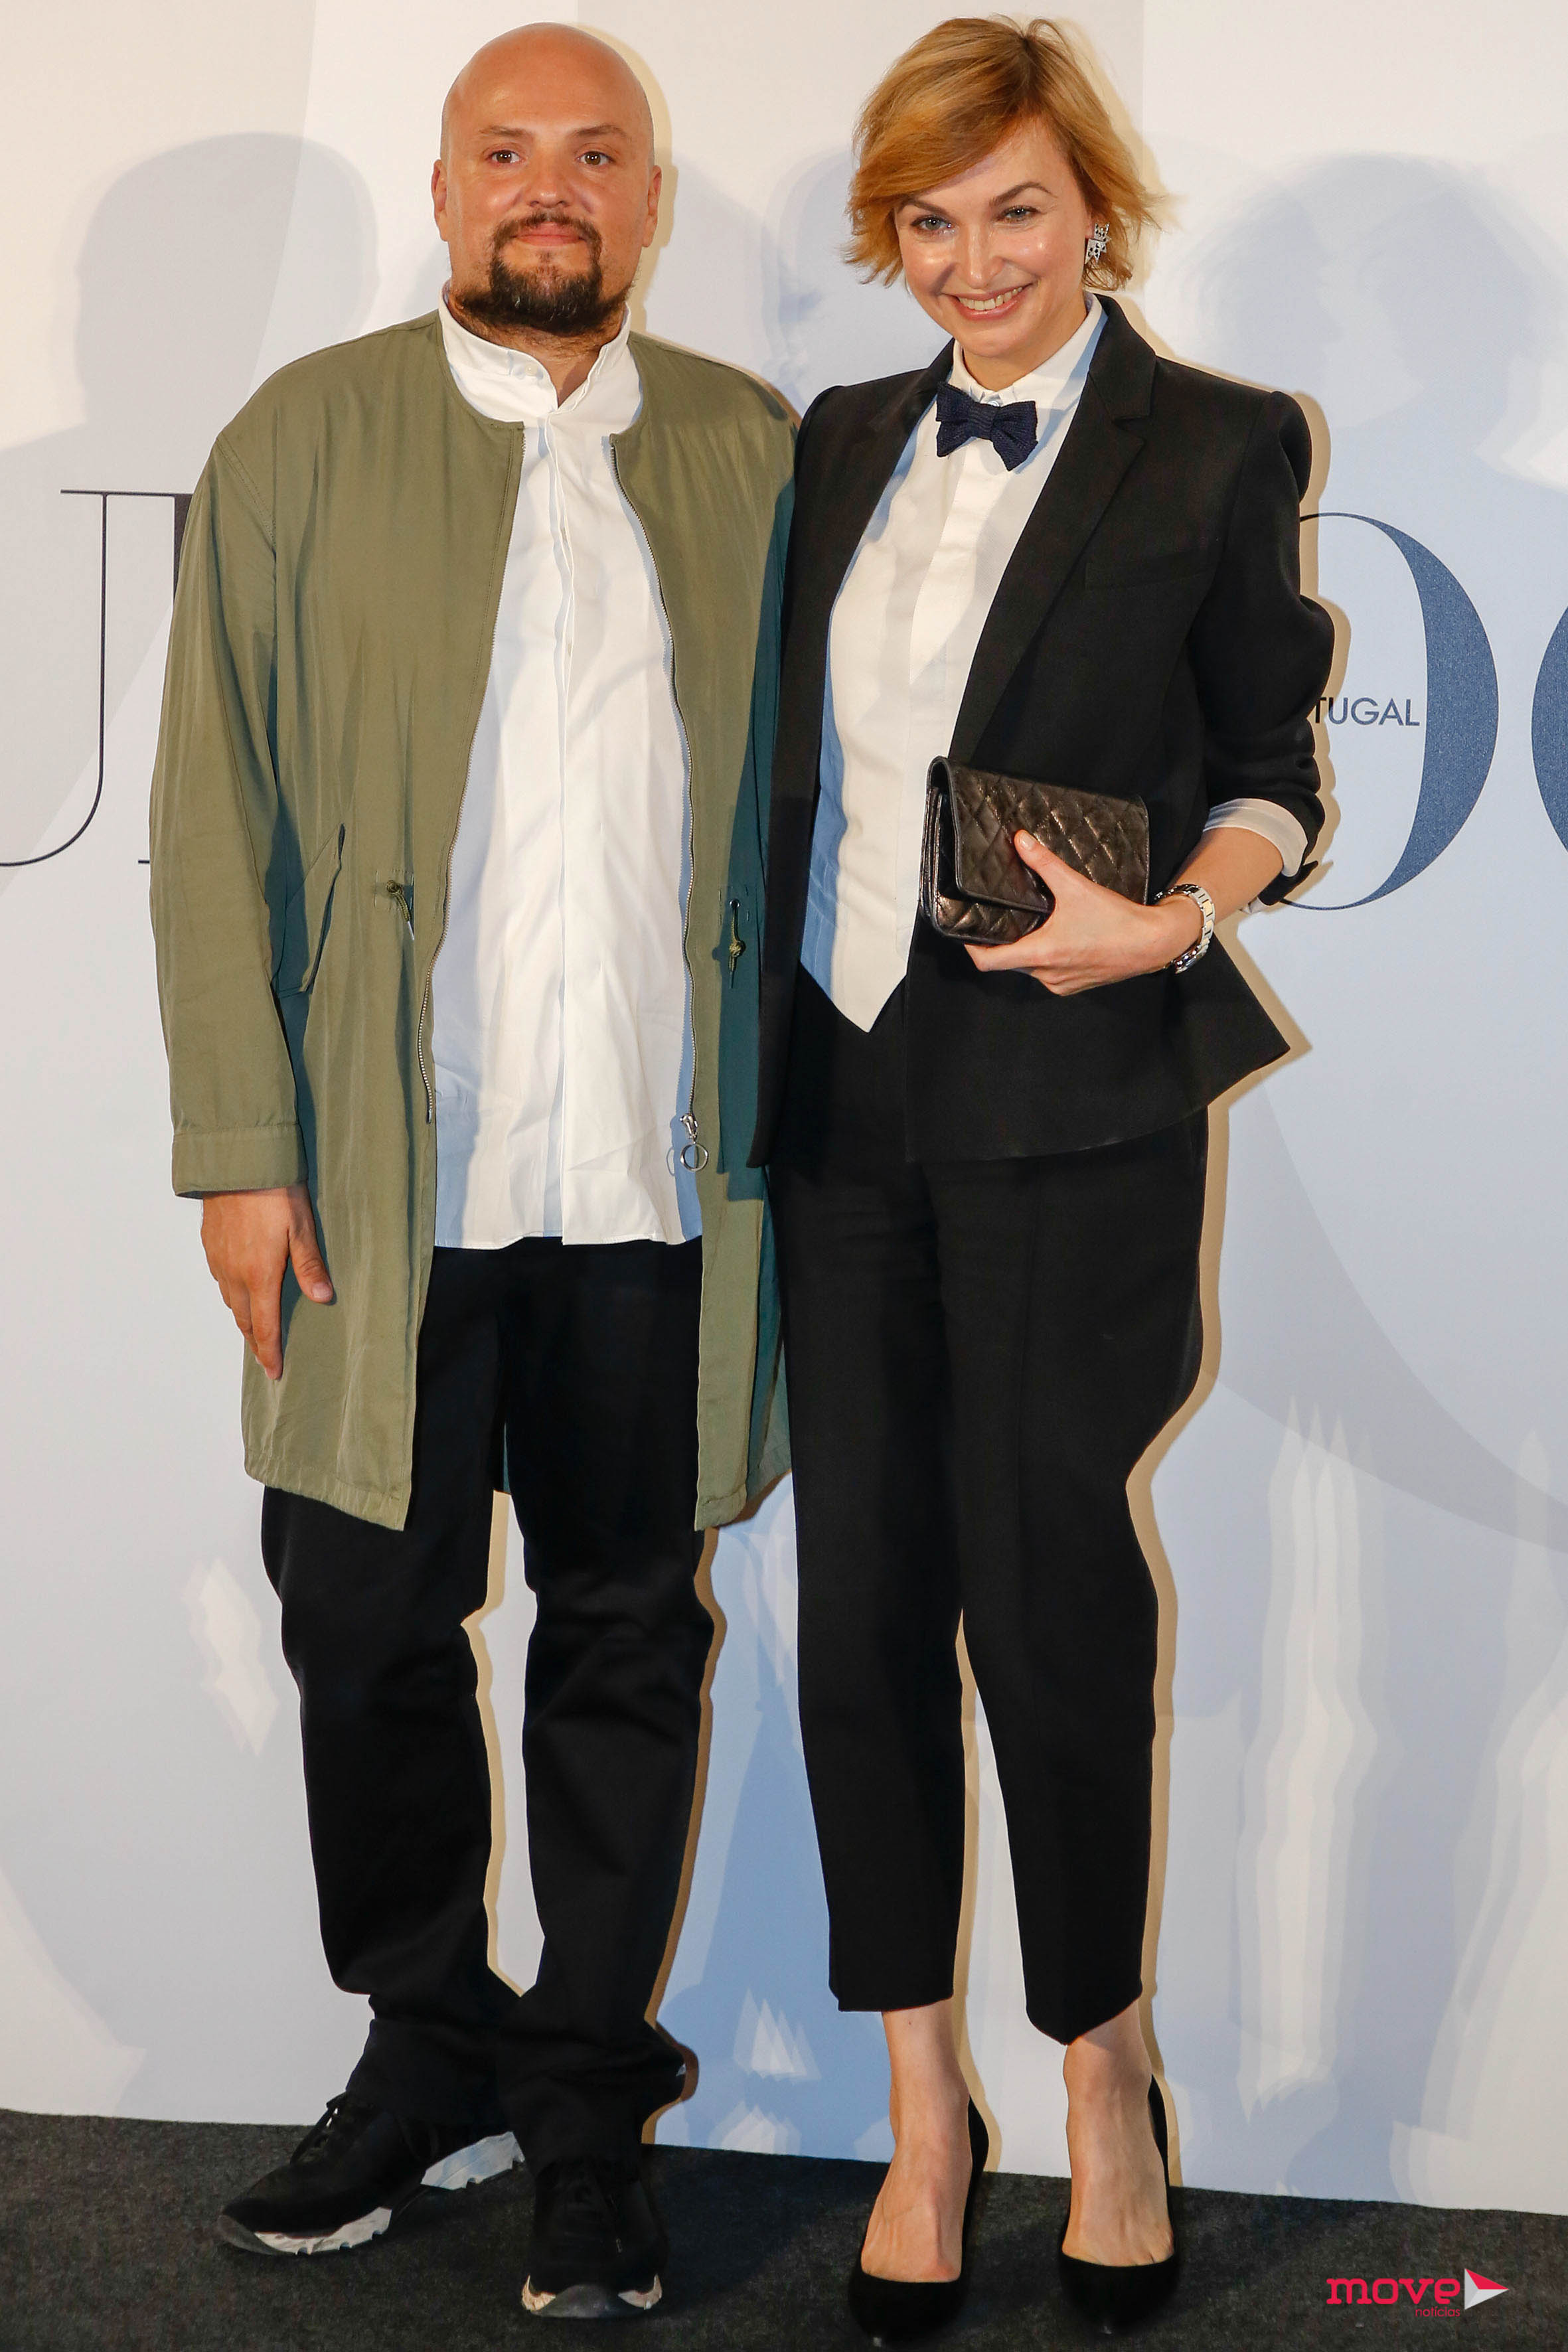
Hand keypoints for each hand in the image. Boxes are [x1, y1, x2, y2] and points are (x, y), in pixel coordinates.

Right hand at [200, 1183, 332, 1380]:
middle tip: (265, 1357)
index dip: (269, 1351)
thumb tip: (322, 1299)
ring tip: (253, 1329)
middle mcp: (233, 1273)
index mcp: (258, 1275)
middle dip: (254, 1341)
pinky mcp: (210, 1243)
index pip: (263, 1326)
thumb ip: (310, 1266)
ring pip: (229, 1300)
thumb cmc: (274, 1192)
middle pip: (243, 1319)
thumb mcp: (301, 1228)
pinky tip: (238, 1289)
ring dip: (241, 1318)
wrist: (236, 1163)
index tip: (274, 1371)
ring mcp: (218, 1258)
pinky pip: (220, 1278)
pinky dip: (230, 1293)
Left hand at [964, 831, 1201, 995]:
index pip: (988, 961)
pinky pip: (1049, 974)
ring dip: (1027, 949)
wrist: (1153, 943)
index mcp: (1041, 954)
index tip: (968, 933)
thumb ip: (1044, 864)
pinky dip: (1046, 958)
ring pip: (1030, 968)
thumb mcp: (1076, 887)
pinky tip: (1057, 938)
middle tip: (1002, 918)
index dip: (972, 948)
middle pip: (1009, 962)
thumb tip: (1020, 841)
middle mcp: (1047, 975)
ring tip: (1032, 925)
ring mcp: (1061, 984)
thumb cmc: (1117, 920)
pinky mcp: (1075, 986)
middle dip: (1004, 941)